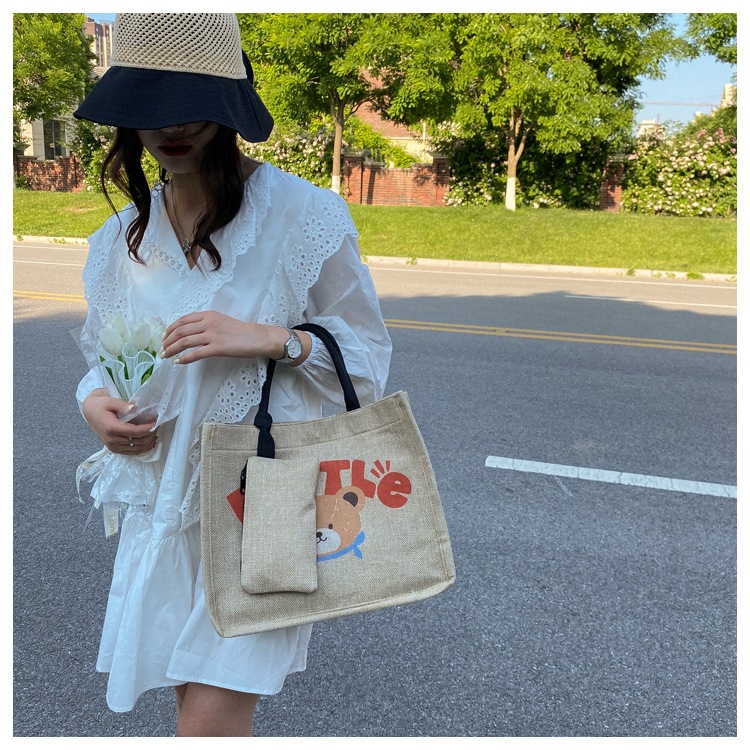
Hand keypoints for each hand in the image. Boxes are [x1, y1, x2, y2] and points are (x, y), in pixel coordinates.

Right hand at [82, 389, 157, 454]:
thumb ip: (123, 405)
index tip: (157, 421)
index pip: (135, 432)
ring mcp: (113, 447)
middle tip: (158, 425)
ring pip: (137, 449)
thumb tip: (135, 408)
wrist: (90, 412)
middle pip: (138, 441)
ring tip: (155, 432)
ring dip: (149, 442)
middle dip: (151, 434)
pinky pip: (132, 452)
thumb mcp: (111, 401)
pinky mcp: (115, 449)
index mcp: (111, 428)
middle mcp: (112, 440)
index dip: (148, 428)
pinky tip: (150, 441)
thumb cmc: (100, 405)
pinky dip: (143, 448)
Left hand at [161, 311, 309, 364]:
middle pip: (180, 331)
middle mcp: (208, 322)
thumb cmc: (241, 332)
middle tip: (161, 349)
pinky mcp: (218, 348)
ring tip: (166, 356)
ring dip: (172, 349)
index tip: (164, 337)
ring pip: (185, 341)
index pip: (183, 320)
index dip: (170, 329)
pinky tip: (179, 362)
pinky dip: (185, 358)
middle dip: (167, 341)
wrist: (258, 337)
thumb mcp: (222, 322)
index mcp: (208, 314)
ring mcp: (213, 335)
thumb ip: (206, 324)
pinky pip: (196, 353)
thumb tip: (191, 333)